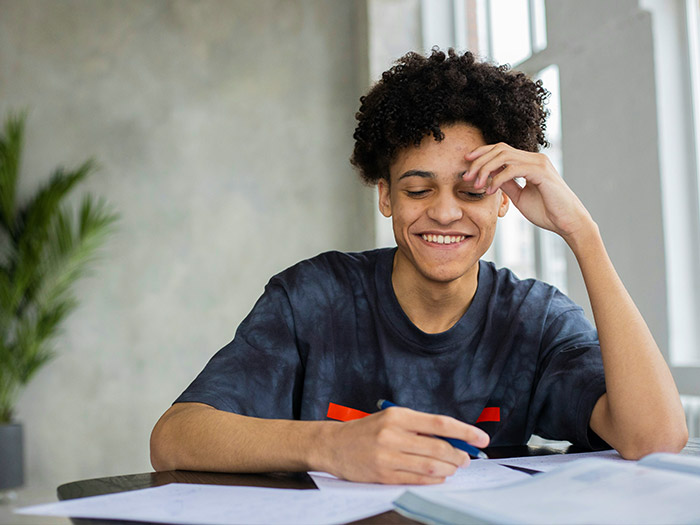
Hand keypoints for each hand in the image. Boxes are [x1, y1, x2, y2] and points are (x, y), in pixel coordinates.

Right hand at [321, 407, 489, 483]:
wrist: (334, 445)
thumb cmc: (367, 431)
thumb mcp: (392, 419)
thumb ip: (420, 427)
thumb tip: (454, 439)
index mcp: (398, 415)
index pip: (440, 423)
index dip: (465, 432)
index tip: (482, 438)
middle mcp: (393, 434)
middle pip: (439, 448)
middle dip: (459, 455)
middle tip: (467, 458)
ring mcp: (387, 456)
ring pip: (431, 467)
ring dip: (448, 469)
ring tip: (453, 468)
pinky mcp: (383, 475)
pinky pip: (417, 480)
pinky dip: (433, 480)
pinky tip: (438, 477)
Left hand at [464, 143, 593, 239]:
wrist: (568, 223)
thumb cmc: (547, 212)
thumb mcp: (520, 197)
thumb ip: (507, 184)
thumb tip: (490, 177)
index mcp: (529, 162)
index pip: (501, 150)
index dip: (482, 154)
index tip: (466, 164)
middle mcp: (534, 158)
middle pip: (499, 149)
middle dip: (479, 161)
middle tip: (466, 176)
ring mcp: (539, 163)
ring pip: (504, 157)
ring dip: (485, 169)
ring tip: (476, 184)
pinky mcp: (541, 172)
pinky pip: (513, 169)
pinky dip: (498, 179)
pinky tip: (491, 191)